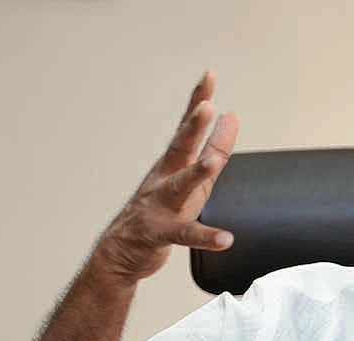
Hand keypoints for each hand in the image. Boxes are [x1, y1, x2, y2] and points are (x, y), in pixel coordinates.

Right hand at [93, 70, 239, 282]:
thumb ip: (212, 148)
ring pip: (178, 187)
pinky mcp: (159, 233)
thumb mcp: (192, 179)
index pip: (187, 129)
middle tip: (205, 107)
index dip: (198, 102)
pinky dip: (206, 236)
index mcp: (172, 165)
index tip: (210, 76)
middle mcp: (163, 180)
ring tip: (212, 163)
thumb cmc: (161, 212)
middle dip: (191, 127)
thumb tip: (231, 117)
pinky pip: (185, 234)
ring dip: (196, 173)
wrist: (122, 251)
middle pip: (179, 149)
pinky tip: (225, 239)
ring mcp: (159, 205)